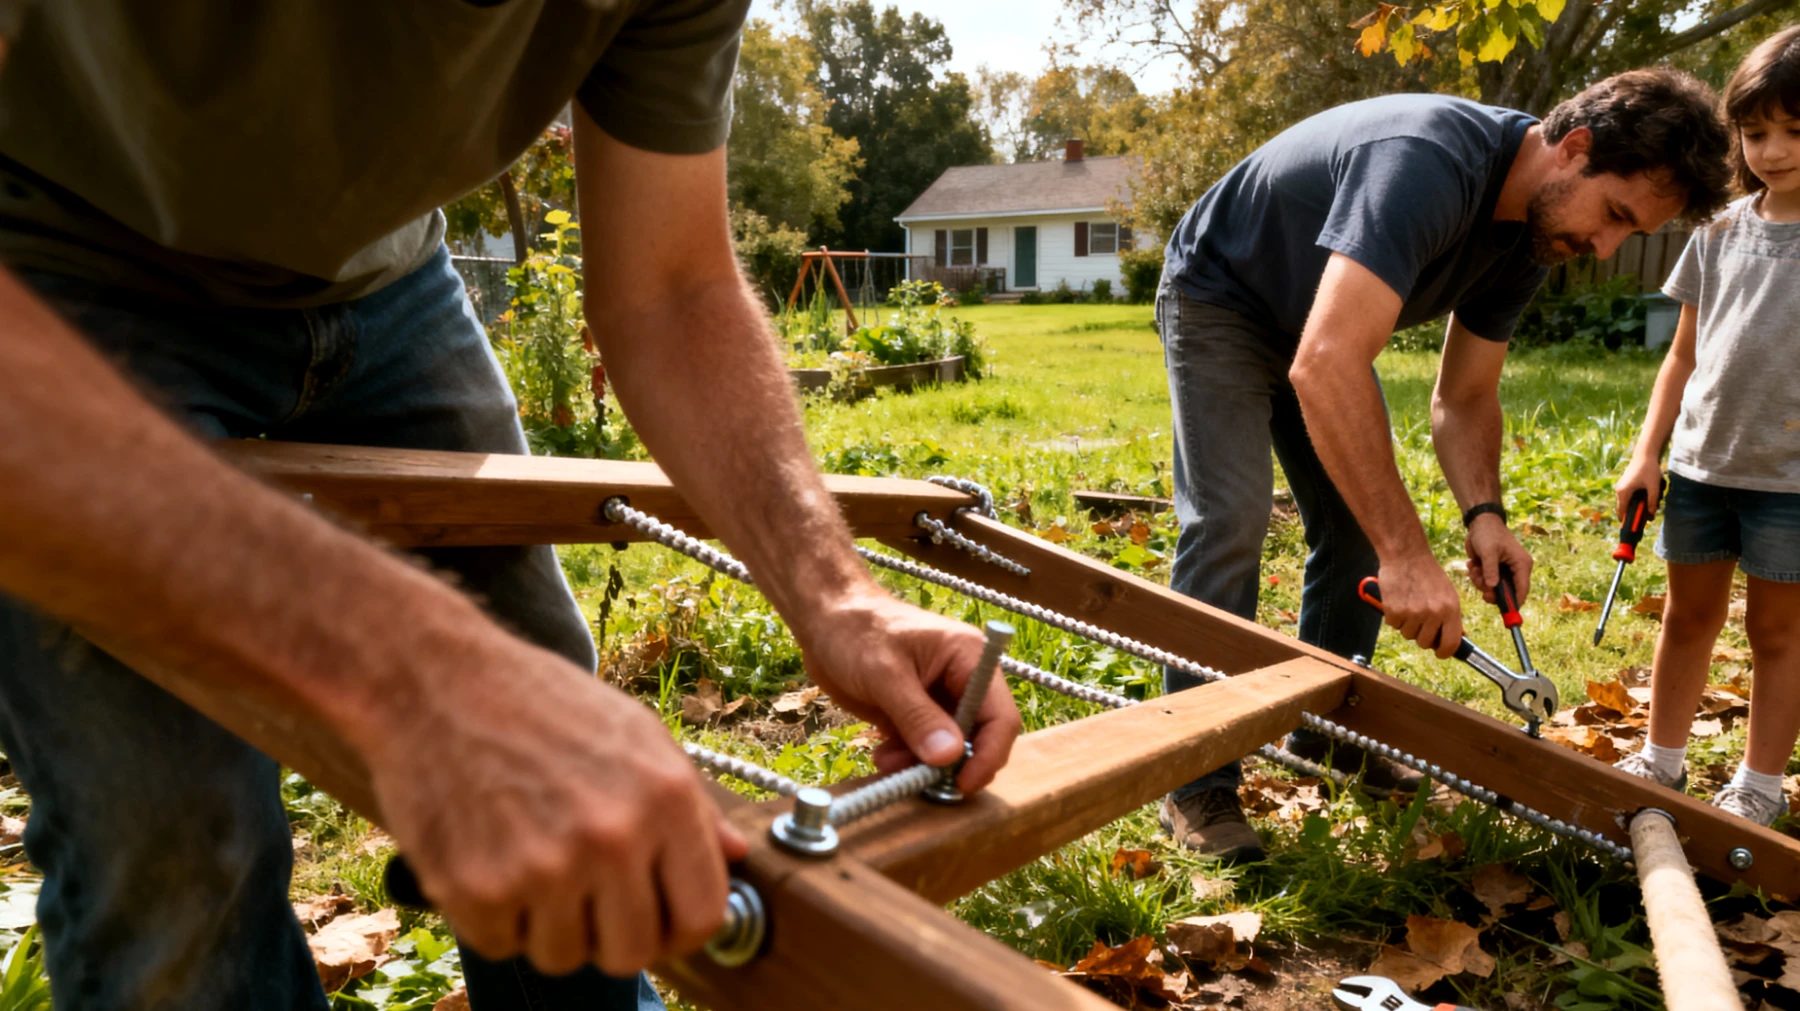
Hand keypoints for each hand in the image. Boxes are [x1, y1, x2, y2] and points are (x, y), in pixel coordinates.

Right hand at [363, 637, 747, 976]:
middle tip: (585, 894)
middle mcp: (613, 838)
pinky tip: (489, 857)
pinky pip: (502, 945)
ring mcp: (544, 868)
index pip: (702, 918)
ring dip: (549, 926)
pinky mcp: (478, 889)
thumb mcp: (635, 733)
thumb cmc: (541, 702)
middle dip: (612, 934)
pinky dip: (494, 917)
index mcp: (665, 798)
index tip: (657, 917)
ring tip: (531, 861)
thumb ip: (691, 805)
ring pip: (565, 957)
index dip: (680, 928)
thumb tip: (737, 856)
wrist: (435, 681)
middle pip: (634, 953)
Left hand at [794, 584, 1022, 792]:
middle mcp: (963, 681)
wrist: (823, 619)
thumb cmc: (855, 631)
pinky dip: (908, 759)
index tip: (962, 785)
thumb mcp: (885, 674)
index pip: (1000, 716)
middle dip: (951, 764)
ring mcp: (941, 699)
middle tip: (916, 779)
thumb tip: (950, 757)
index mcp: (970, 659)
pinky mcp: (918, 713)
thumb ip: (918, 716)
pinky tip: (882, 754)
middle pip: (980, 737)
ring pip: (951, 749)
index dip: (988, 754)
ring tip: (887, 762)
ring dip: (923, 764)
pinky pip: (926, 748)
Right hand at [1376, 553, 1465, 658]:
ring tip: (1408, 604)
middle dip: (1421, 635)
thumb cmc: (1428, 573)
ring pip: (1407, 635)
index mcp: (1450, 609)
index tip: (1439, 652)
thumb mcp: (1448, 594)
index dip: (1444, 652)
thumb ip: (1451, 617)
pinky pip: (1393, 625)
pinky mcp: (1394, 610)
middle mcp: (1433, 613)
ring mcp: (1413, 612)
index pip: (1450, 644)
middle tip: (1418, 620)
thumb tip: (1457, 639)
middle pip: (1425, 643)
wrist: (1406, 555)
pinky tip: (1398, 600)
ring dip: (1406, 625)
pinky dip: (1393, 616)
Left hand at [1464, 514, 1532, 605]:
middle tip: (1482, 588)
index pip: (1522, 590)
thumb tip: (1493, 588)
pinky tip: (1472, 565)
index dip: (1515, 603)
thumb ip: (1491, 570)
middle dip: (1491, 591)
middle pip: (1506, 593)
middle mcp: (1516, 570)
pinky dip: (1477, 577)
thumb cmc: (1488, 534)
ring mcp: (1504, 571)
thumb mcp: (1489, 552)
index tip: (1506, 613)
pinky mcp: (1493, 570)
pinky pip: (1485, 582)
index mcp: (1522, 565)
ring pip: (1493, 588)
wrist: (1479, 523)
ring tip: (1474, 568)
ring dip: (1480, 582)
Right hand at [1615, 455, 1663, 523]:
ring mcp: (1620, 487)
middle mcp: (1619, 491)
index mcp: (1623, 493)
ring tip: (1649, 504)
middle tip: (1646, 517)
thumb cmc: (1649, 470)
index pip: (1622, 512)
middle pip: (1623, 509)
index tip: (1633, 529)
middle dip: (1634, 514)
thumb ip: (1652, 502)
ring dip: (1636, 506)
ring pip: (1626, 503)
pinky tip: (1646, 496)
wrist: (1645, 454)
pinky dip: (1635, 500)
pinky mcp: (1624, 484)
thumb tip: (1651, 516)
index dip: (1627, 522)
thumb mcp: (1654, 487)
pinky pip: (1627, 497)